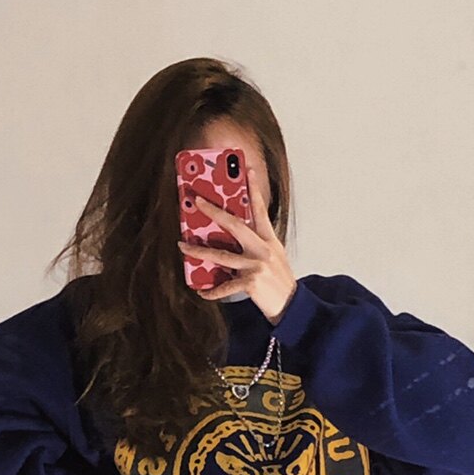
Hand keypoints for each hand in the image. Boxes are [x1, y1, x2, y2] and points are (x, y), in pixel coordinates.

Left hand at [176, 167, 297, 324]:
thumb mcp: (273, 256)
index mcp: (269, 239)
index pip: (260, 209)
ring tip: (182, 246)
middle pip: (234, 225)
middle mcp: (262, 249)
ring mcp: (256, 265)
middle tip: (196, 201)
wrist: (291, 305)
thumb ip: (256, 244)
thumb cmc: (279, 280)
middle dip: (213, 211)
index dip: (254, 188)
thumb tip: (229, 237)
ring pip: (221, 255)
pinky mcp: (251, 282)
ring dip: (199, 251)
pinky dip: (212, 291)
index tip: (248, 169)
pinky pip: (225, 286)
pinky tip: (201, 291)